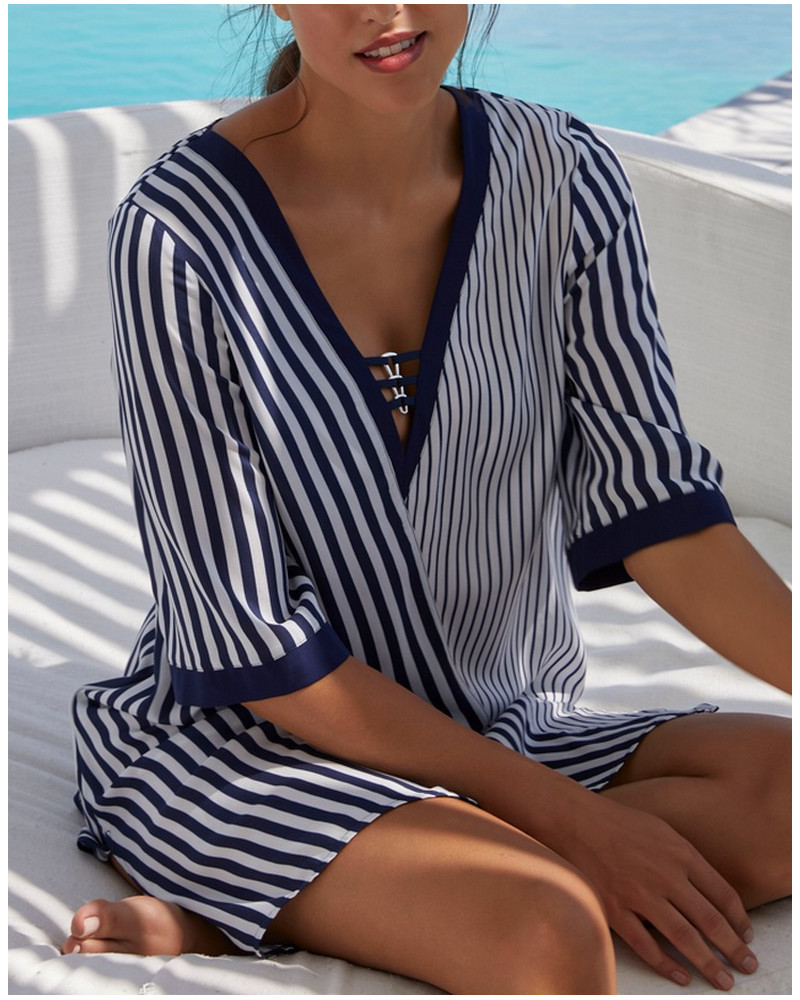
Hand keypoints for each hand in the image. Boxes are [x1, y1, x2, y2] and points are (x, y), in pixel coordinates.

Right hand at [555, 796, 755, 989]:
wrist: (575, 821)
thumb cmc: (619, 823)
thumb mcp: (663, 830)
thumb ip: (687, 859)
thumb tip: (710, 892)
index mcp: (681, 854)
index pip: (723, 894)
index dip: (739, 920)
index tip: (746, 936)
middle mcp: (666, 875)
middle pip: (710, 920)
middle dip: (733, 949)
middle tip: (746, 966)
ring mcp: (640, 894)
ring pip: (684, 937)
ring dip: (707, 963)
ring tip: (722, 981)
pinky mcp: (616, 909)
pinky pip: (646, 945)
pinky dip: (667, 965)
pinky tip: (681, 976)